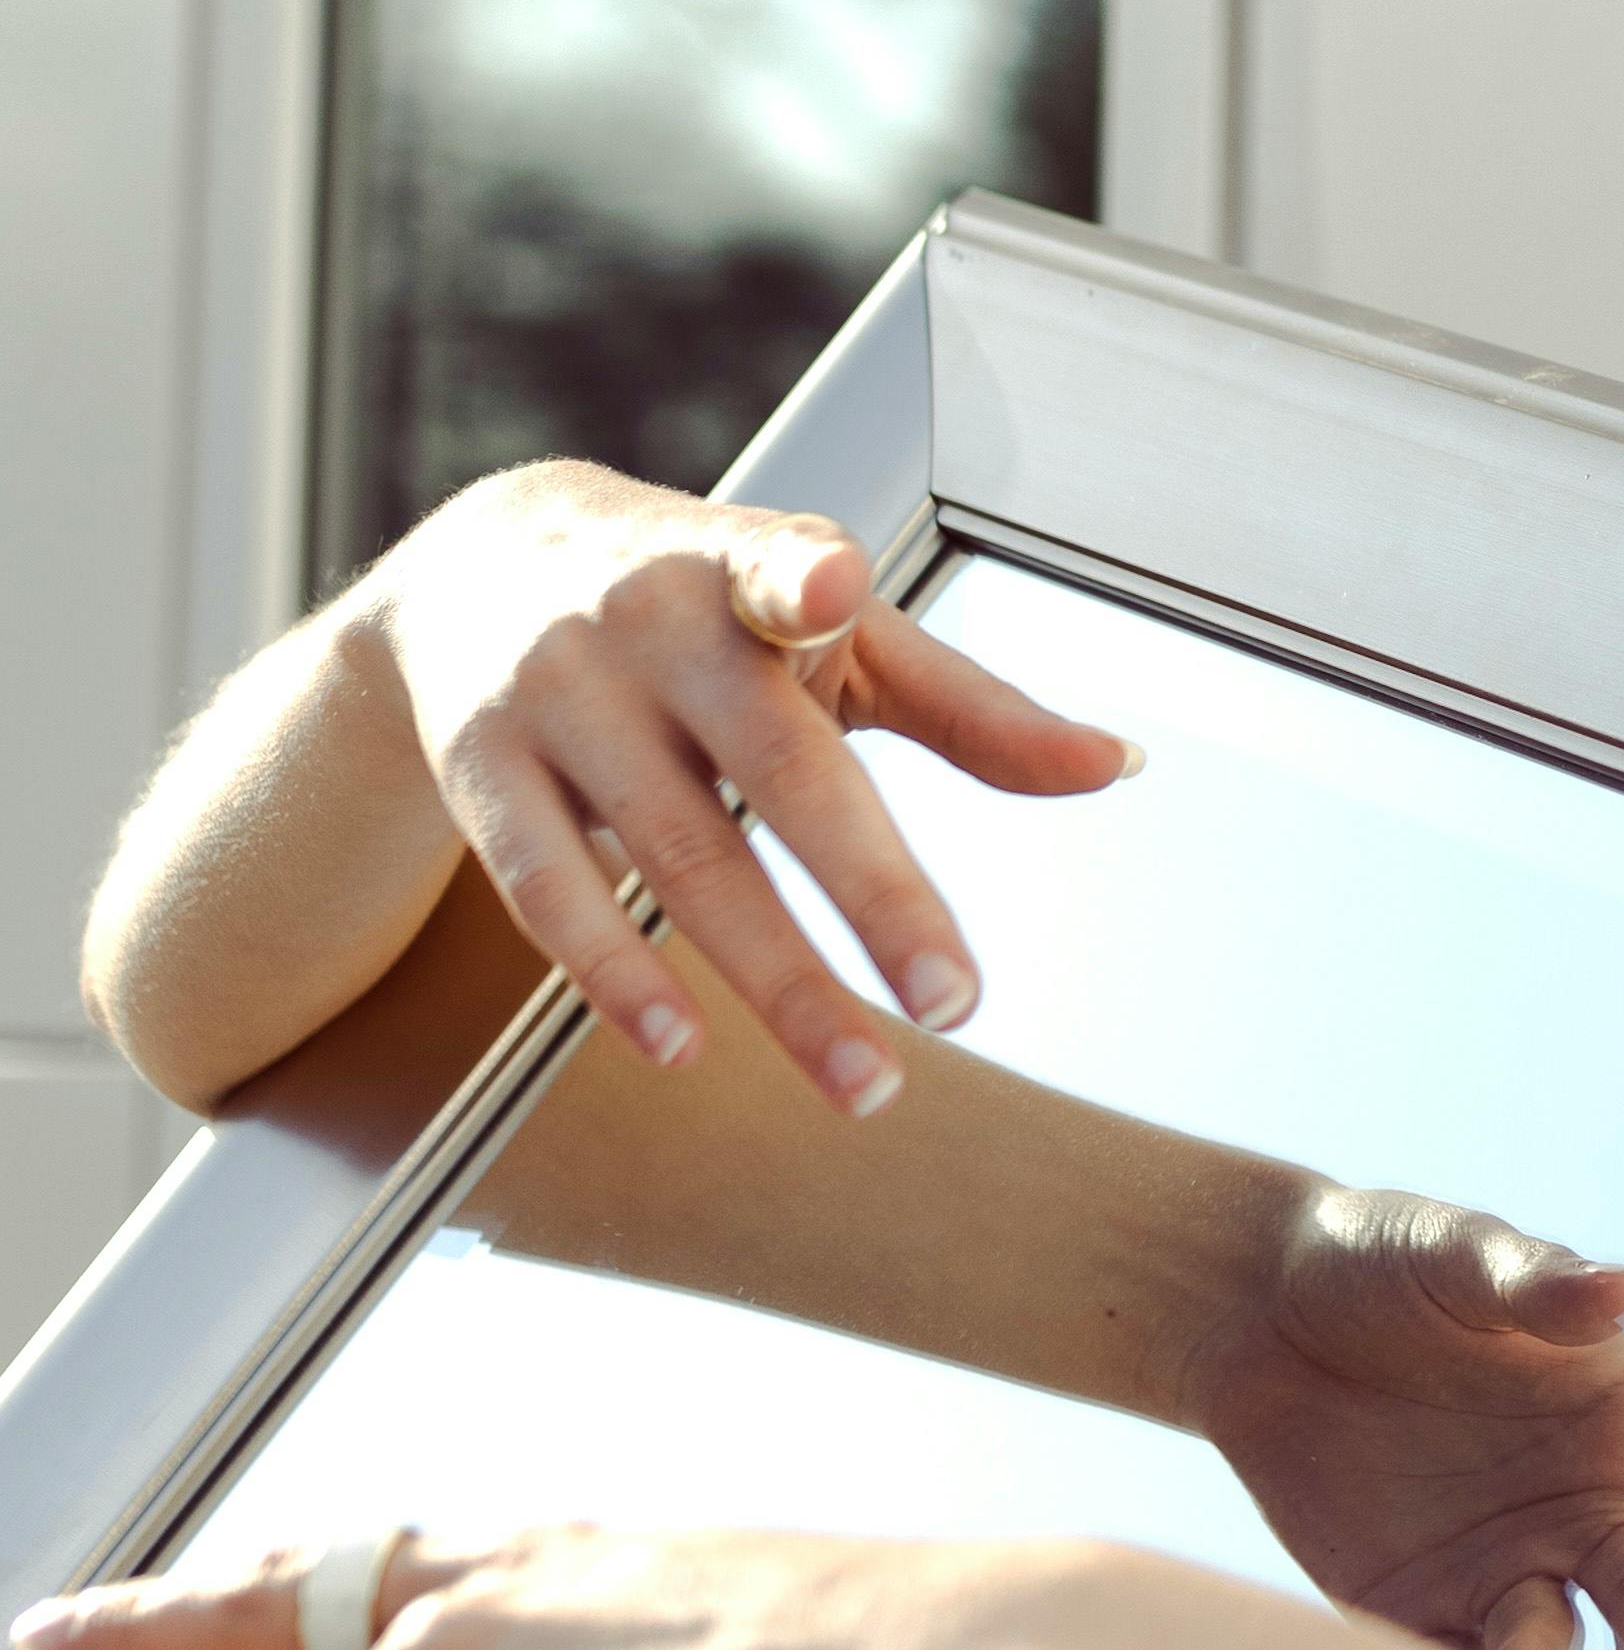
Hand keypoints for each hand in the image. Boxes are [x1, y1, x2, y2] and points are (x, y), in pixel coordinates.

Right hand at [357, 460, 1132, 1119]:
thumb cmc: (710, 610)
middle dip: (873, 894)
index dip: (802, 579)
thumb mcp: (833, 634)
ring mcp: (555, 697)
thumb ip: (971, 706)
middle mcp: (647, 625)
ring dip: (778, 983)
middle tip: (957, 1007)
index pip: (776, 567)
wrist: (478, 565)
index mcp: (748, 570)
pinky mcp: (481, 771)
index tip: (832, 582)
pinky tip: (684, 1048)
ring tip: (865, 1084)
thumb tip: (1119, 767)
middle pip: (773, 770)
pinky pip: (549, 890)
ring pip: (678, 857)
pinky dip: (617, 976)